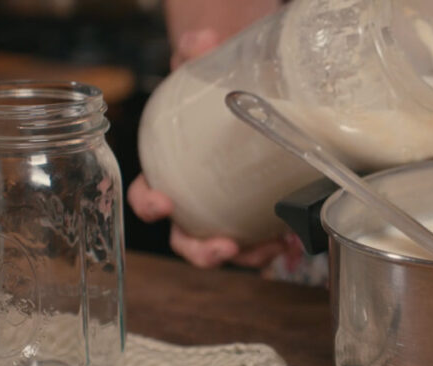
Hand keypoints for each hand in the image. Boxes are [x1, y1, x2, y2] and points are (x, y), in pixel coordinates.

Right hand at [129, 4, 287, 268]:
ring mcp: (221, 214)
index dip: (150, 205)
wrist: (240, 96)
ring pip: (222, 249)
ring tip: (265, 252)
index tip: (163, 203)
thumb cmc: (206, 93)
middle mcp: (191, 200)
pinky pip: (257, 243)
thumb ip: (193, 56)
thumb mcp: (198, 71)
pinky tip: (286, 240)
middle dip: (199, 250)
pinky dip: (269, 247)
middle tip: (221, 246)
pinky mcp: (251, 218)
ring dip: (242, 256)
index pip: (146, 196)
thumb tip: (200, 41)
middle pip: (184, 238)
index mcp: (167, 171)